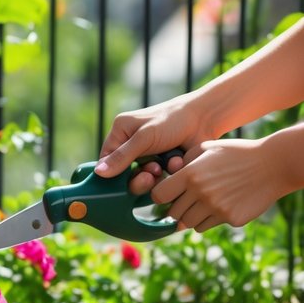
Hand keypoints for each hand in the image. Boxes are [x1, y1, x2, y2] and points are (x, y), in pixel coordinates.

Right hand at [95, 95, 209, 188]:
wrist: (204, 119)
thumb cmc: (171, 120)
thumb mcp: (144, 138)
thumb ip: (122, 157)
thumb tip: (99, 173)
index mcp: (121, 132)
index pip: (107, 160)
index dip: (113, 174)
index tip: (123, 183)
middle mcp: (132, 145)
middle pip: (125, 175)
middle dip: (138, 178)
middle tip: (151, 176)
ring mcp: (149, 156)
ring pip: (143, 180)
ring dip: (155, 176)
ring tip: (165, 166)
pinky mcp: (164, 165)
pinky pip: (161, 178)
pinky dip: (170, 171)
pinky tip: (178, 161)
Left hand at [149, 139, 276, 230]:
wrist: (271, 165)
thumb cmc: (236, 153)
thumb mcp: (208, 147)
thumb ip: (185, 160)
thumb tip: (169, 175)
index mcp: (191, 174)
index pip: (159, 195)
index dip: (160, 196)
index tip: (166, 195)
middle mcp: (200, 193)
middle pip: (173, 213)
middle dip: (176, 208)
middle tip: (186, 201)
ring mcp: (216, 208)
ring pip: (190, 223)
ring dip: (192, 216)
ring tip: (203, 204)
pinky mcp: (230, 219)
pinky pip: (208, 226)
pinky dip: (209, 220)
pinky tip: (220, 205)